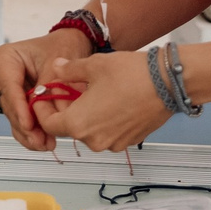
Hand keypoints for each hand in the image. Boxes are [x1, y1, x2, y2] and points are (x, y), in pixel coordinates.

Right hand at [0, 28, 96, 150]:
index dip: (19, 108)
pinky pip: (19, 120)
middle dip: (26, 125)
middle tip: (40, 139)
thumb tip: (48, 113)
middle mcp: (1, 74)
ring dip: (28, 132)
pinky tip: (41, 142)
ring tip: (44, 143)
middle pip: (10, 106)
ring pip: (14, 116)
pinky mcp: (16, 102)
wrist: (68, 47)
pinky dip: (30, 132)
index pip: (9, 87)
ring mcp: (7, 89)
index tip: (28, 124)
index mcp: (5, 58)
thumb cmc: (61, 47)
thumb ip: (50, 89)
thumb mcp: (58, 66)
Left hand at [36, 49, 172, 152]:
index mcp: (78, 124)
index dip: (42, 110)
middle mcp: (94, 140)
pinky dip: (104, 120)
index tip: (44, 96)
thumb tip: (56, 67)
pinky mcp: (129, 141)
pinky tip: (110, 101)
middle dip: (66, 110)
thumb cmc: (129, 74)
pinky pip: (108, 133)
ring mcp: (113, 143)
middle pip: (69, 128)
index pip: (48, 125)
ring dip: (86, 115)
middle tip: (68, 89)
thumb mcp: (93, 66)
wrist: (168, 83)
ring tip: (91, 93)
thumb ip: (69, 70)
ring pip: (90, 131)